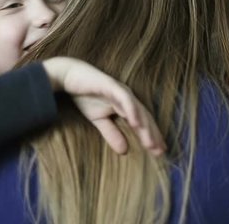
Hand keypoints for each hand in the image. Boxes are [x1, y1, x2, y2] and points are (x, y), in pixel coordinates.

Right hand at [42, 57, 165, 156]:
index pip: (143, 123)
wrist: (68, 77)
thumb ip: (112, 133)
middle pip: (145, 118)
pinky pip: (125, 99)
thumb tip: (124, 152)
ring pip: (138, 110)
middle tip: (160, 151)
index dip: (151, 136)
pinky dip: (132, 111)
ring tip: (151, 143)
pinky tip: (136, 123)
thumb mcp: (99, 120)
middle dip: (153, 135)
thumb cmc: (84, 95)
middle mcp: (128, 97)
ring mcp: (121, 90)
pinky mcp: (112, 85)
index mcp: (126, 105)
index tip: (158, 152)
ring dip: (145, 127)